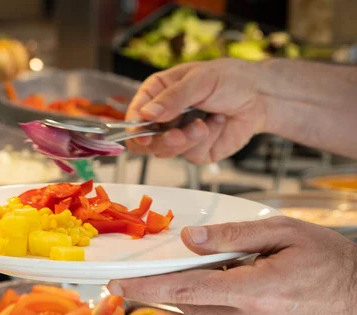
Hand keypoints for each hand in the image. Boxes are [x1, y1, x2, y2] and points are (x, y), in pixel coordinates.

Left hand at [108, 216, 356, 314]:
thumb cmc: (332, 260)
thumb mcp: (282, 232)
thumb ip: (231, 237)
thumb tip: (191, 240)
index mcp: (257, 291)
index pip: (186, 290)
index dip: (146, 288)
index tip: (118, 285)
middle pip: (193, 303)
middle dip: (175, 286)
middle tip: (169, 269)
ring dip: (204, 294)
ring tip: (229, 273)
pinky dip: (228, 307)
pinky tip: (249, 291)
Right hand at [125, 58, 268, 163]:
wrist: (260, 97)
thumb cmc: (230, 79)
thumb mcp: (199, 80)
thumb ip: (173, 97)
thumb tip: (146, 113)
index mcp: (157, 94)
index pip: (134, 115)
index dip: (134, 127)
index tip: (143, 134)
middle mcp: (163, 117)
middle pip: (144, 140)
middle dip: (161, 140)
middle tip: (177, 135)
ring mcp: (178, 135)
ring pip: (166, 151)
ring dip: (186, 140)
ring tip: (205, 125)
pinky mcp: (195, 150)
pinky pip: (191, 155)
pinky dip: (206, 141)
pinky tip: (217, 125)